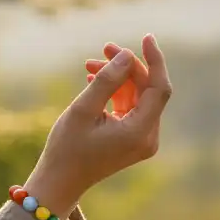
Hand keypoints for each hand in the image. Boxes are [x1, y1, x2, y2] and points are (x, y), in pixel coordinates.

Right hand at [23, 34, 171, 217]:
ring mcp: (142, 140)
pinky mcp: (133, 139)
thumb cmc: (67, 148)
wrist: (60, 182)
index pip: (159, 88)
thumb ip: (106, 80)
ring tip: (89, 65)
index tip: (146, 36)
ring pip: (137, 97)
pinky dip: (116, 93)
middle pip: (148, 90)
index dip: (155, 60)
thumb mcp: (83, 109)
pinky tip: (94, 80)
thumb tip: (127, 55)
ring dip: (118, 78)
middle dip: (127, 67)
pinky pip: (130, 108)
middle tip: (103, 48)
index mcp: (139, 132)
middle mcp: (147, 137)